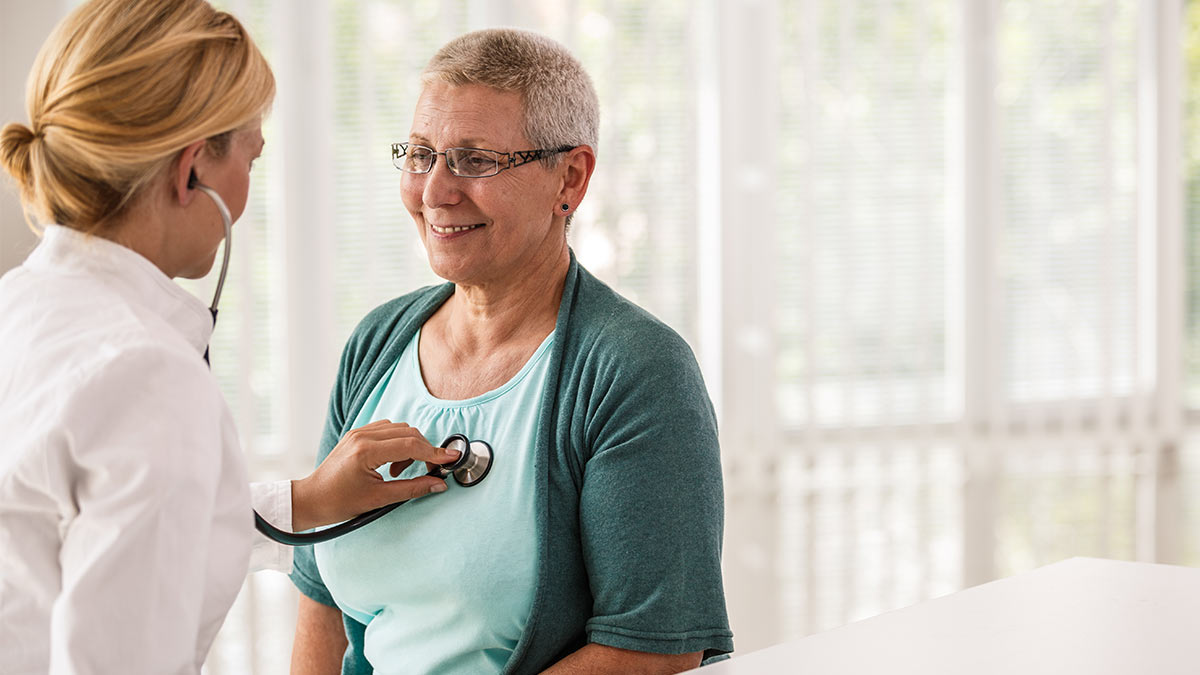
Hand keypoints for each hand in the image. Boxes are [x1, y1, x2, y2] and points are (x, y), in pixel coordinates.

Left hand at [290, 420, 460, 530]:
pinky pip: (387, 430)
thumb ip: (412, 488)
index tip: (451, 458)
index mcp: (366, 451)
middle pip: (408, 432)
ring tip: (401, 471)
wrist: (311, 499)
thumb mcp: (379, 499)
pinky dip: (397, 443)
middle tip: (430, 470)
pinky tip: (392, 463)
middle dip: (424, 449)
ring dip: (410, 446)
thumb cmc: (339, 503)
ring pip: (399, 428)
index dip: (434, 452)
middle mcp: (362, 436)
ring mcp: (358, 432)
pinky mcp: (357, 434)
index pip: (410, 445)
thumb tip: (438, 484)